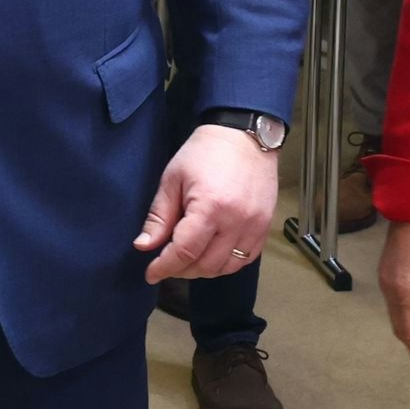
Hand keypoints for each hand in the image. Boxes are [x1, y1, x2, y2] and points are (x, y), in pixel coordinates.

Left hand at [133, 121, 277, 282]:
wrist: (243, 135)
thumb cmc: (206, 152)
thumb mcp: (173, 179)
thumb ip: (159, 217)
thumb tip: (144, 246)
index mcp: (210, 206)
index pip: (184, 252)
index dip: (164, 267)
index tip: (151, 273)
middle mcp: (236, 220)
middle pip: (206, 265)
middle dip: (182, 270)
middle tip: (167, 263)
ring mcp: (254, 226)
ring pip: (227, 267)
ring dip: (204, 270)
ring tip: (188, 259)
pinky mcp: (265, 226)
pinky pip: (246, 259)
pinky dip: (227, 264)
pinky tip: (212, 254)